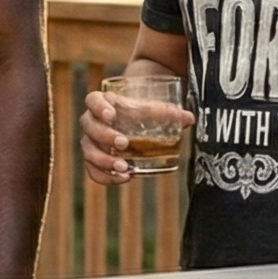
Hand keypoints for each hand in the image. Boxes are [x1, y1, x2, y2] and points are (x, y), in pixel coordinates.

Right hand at [76, 91, 190, 184]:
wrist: (134, 122)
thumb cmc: (142, 112)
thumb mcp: (155, 109)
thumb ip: (170, 113)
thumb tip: (189, 118)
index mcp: (103, 103)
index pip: (92, 100)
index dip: (98, 107)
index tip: (112, 115)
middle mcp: (92, 121)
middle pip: (89, 127)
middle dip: (104, 136)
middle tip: (124, 143)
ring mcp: (91, 142)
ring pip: (88, 151)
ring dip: (104, 160)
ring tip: (125, 167)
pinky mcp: (95, 160)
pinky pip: (93, 170)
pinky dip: (105, 177)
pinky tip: (124, 178)